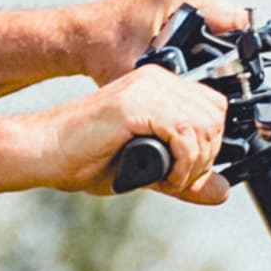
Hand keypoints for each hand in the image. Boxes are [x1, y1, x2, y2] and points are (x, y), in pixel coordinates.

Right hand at [61, 66, 228, 205]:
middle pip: (216, 115)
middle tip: (180, 179)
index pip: (214, 107)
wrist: (45, 152)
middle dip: (207, 155)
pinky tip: (163, 177)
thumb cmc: (87, 159)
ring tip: (171, 181)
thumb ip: (186, 177)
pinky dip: (182, 163)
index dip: (211, 144)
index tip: (190, 172)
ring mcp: (145, 88)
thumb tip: (224, 190)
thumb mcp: (150, 171)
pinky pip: (182, 133)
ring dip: (195, 162)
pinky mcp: (133, 105)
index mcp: (160, 87)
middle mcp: (156, 80)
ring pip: (204, 123)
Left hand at [91, 0, 241, 79]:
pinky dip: (203, 33)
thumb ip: (175, 84)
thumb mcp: (143, 71)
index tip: (231, 71)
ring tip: (195, 61)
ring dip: (215, 41)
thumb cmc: (104, 48)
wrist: (83, 35)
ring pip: (221, 19)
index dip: (239, 52)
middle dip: (225, 49)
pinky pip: (207, 14)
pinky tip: (186, 48)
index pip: (237, 22)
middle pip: (231, 21)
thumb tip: (202, 105)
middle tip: (206, 71)